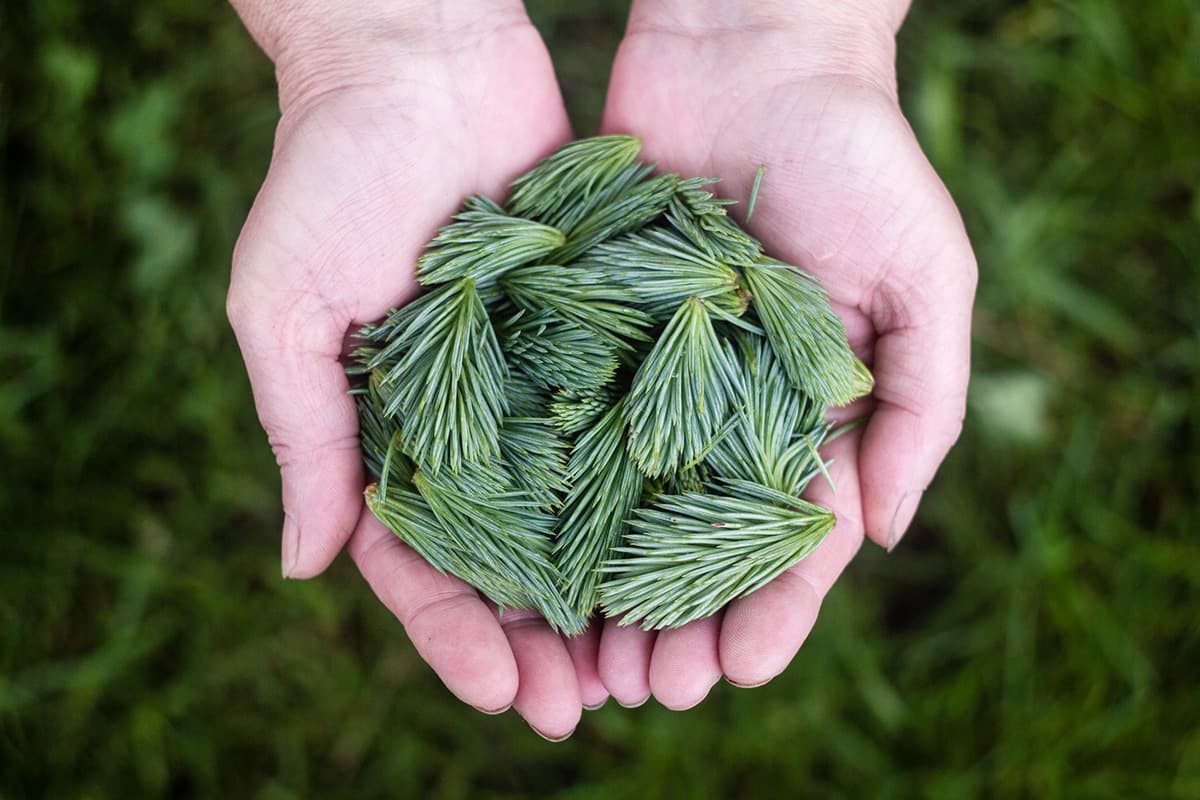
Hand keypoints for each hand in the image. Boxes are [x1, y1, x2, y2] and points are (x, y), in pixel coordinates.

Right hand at [226, 1, 605, 738]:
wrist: (418, 56)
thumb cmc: (328, 175)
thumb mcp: (284, 308)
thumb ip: (301, 434)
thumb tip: (300, 566)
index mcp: (388, 431)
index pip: (417, 561)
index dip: (454, 636)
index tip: (501, 695)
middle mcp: (470, 420)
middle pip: (509, 557)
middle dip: (543, 638)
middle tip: (587, 708)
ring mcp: (539, 380)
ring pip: (581, 508)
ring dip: (610, 588)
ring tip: (652, 662)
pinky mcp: (602, 328)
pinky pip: (632, 418)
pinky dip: (658, 485)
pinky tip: (697, 545)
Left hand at [596, 1, 976, 708]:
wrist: (753, 50)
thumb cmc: (861, 156)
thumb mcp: (927, 277)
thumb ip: (920, 404)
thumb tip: (885, 535)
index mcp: (809, 409)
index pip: (790, 536)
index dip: (771, 611)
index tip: (736, 672)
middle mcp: (726, 403)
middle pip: (698, 538)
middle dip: (679, 619)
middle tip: (647, 691)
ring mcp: (653, 370)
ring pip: (624, 500)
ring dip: (607, 583)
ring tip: (583, 656)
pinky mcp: (588, 325)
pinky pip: (567, 418)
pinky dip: (550, 488)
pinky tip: (525, 551)